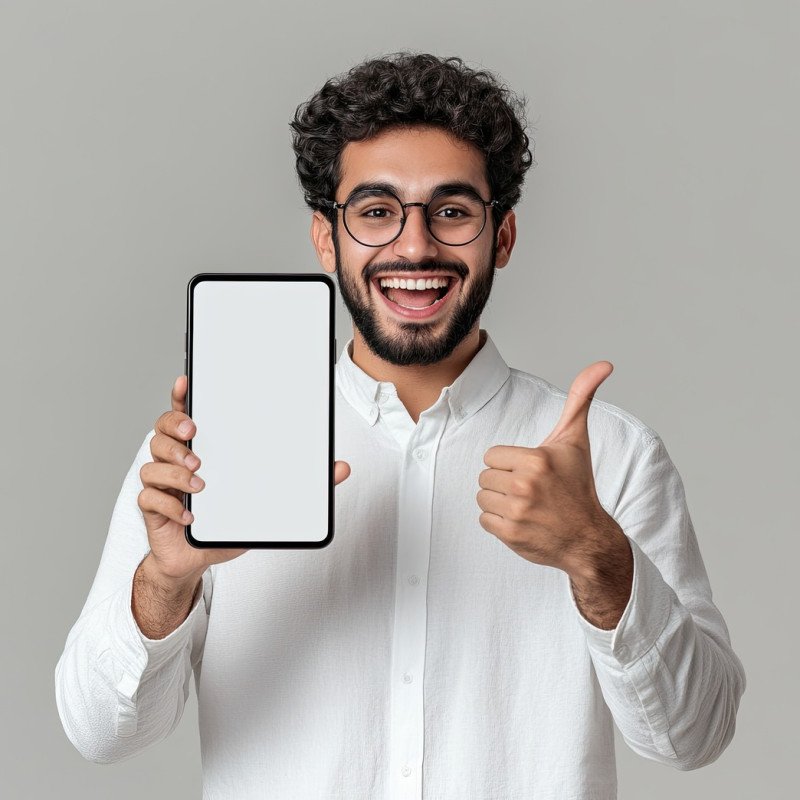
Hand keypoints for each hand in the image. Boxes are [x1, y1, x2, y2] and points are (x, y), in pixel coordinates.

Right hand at [137, 375, 351, 581]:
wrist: (197, 559)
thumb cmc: (227, 522)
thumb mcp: (268, 501)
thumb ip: (303, 482)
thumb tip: (342, 468)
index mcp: (202, 448)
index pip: (186, 413)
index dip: (183, 396)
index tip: (188, 383)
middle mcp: (177, 461)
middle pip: (161, 430)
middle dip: (175, 427)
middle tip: (195, 434)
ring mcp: (162, 484)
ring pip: (153, 461)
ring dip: (176, 468)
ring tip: (199, 480)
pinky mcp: (153, 509)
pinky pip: (149, 498)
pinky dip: (170, 505)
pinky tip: (190, 516)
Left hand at [477, 361, 619, 574]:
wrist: (588, 538)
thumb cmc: (578, 486)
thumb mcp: (576, 440)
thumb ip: (581, 398)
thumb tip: (604, 364)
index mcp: (536, 460)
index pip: (492, 456)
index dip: (509, 463)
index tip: (530, 472)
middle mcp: (525, 485)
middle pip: (485, 476)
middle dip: (504, 482)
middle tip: (530, 491)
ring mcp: (517, 512)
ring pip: (482, 497)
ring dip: (499, 502)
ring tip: (525, 505)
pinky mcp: (510, 534)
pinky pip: (484, 520)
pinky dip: (498, 523)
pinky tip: (522, 521)